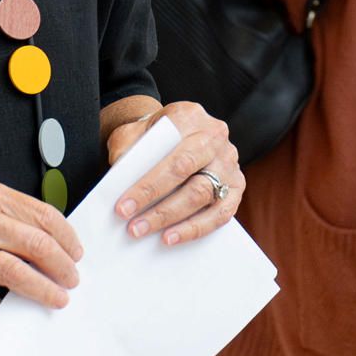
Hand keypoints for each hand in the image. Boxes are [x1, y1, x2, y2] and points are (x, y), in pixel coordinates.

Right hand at [0, 176, 80, 315]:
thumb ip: (0, 209)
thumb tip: (39, 234)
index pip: (44, 216)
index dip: (67, 237)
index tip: (75, 251)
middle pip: (38, 245)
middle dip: (64, 267)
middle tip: (72, 278)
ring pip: (18, 275)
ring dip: (44, 290)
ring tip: (56, 297)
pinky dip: (0, 309)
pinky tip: (9, 311)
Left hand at [108, 100, 242, 244]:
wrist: (170, 133)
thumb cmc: (150, 137)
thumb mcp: (132, 134)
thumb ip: (126, 153)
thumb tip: (119, 186)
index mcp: (189, 117)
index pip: (171, 156)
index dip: (148, 185)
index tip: (123, 207)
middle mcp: (215, 136)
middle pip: (188, 175)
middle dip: (158, 205)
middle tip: (133, 226)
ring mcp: (229, 161)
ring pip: (203, 195)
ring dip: (172, 218)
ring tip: (145, 232)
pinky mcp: (236, 184)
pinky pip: (220, 213)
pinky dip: (195, 228)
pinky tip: (171, 238)